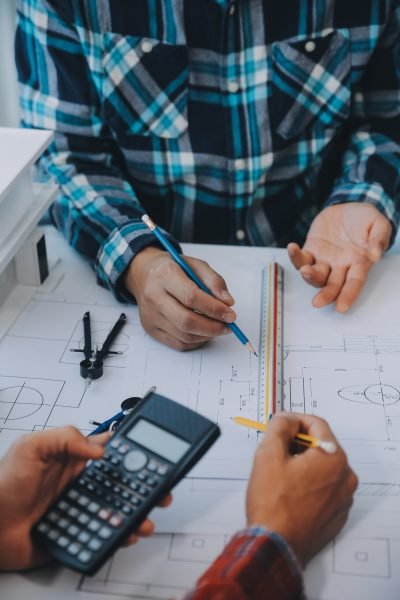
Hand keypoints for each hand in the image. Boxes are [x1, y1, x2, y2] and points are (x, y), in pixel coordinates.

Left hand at [0, 427, 170, 570]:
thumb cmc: (4, 484)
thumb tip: (98, 448)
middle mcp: (81, 482)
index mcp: (74, 458)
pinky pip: (105, 532)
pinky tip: (127, 532)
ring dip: (137, 510)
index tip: (152, 452)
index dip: (132, 449)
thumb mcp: (32, 447)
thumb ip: (65, 439)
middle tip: (160, 487)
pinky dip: (120, 534)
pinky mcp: (78, 531)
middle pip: (121, 481)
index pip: (110, 450)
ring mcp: (81, 507)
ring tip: (146, 514)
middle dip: (144, 483)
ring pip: (117, 507)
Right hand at [125, 247, 235, 350]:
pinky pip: (178, 343)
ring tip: (218, 328)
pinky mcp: (151, 329)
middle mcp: (154, 296)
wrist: (145, 274)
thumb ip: (214, 281)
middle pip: (186, 321)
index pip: (191, 297)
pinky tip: (205, 333)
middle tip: (228, 326)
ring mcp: (150, 315)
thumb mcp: (195, 265)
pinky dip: (196, 341)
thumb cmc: (173, 269)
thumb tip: (228, 303)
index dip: (213, 309)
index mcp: (165, 275)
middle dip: (212, 327)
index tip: (230, 314)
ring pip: (183, 335)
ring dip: (206, 335)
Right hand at [246, 413, 357, 566]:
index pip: (316, 424)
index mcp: (333, 458)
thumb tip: (287, 419)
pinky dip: (309, 484)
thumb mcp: (268, 454)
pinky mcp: (336, 514)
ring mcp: (343, 498)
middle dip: (298, 443)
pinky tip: (290, 492)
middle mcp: (345, 477)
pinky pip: (325, 488)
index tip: (280, 424)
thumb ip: (279, 426)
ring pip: (322, 467)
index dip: (294, 420)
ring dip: (303, 464)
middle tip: (276, 450)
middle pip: (321, 445)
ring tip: (281, 475)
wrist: (276, 545)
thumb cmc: (273, 503)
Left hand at [288, 203, 391, 311]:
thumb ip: (379, 239)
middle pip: (332, 285)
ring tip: (305, 270)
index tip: (341, 307)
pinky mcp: (311, 249)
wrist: (348, 208)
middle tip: (317, 302)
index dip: (348, 295)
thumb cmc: (365, 219)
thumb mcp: (378, 224)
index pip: (354, 283)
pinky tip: (292, 249)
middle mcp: (340, 265)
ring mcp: (324, 259)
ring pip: (315, 275)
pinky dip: (295, 256)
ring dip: (309, 276)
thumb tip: (375, 255)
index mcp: (359, 263)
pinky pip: (302, 257)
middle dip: (325, 295)